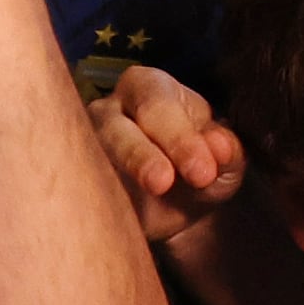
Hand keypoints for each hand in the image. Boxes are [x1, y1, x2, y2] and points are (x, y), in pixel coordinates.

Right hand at [90, 62, 244, 248]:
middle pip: (116, 128)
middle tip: (165, 183)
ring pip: (90, 155)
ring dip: (115, 178)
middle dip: (142, 156)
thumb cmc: (200, 167)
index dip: (179, 138)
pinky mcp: (76, 179)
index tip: (203, 172)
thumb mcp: (225, 162)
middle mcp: (110, 110)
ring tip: (144, 198)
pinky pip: (78, 188)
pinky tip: (118, 216)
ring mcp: (86, 145)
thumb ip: (227, 151)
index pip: (158, 105)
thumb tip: (221, 147)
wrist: (179, 207)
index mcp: (149, 88)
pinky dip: (96, 202)